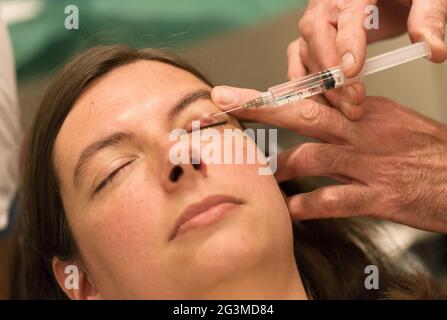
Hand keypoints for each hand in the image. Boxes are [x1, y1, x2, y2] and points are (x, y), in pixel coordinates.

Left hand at [212, 86, 446, 232]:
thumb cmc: (425, 152)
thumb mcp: (389, 122)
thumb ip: (351, 117)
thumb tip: (317, 111)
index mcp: (364, 110)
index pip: (313, 95)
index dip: (275, 93)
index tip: (243, 93)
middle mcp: (361, 131)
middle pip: (304, 113)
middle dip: (260, 106)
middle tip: (225, 101)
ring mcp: (369, 164)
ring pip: (313, 155)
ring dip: (279, 166)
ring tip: (260, 175)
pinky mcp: (379, 196)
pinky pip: (334, 200)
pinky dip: (308, 205)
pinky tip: (290, 210)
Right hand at [289, 0, 446, 118]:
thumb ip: (428, 17)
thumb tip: (432, 50)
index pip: (346, 14)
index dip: (347, 45)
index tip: (352, 72)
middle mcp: (329, 1)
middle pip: (315, 33)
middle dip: (330, 70)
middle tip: (353, 97)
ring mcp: (318, 18)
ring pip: (305, 48)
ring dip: (321, 81)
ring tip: (345, 105)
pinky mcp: (315, 35)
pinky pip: (298, 55)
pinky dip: (304, 77)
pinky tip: (320, 97)